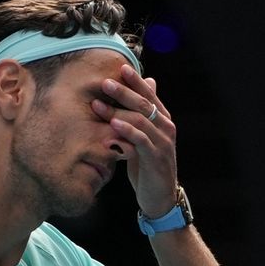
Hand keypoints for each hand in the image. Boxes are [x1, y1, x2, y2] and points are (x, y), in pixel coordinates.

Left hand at [91, 64, 177, 217]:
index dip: (135, 81)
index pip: (149, 95)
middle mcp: (166, 128)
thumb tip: (146, 86)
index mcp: (163, 120)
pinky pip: (141, 140)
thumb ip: (142, 116)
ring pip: (140, 120)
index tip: (119, 68)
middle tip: (104, 83)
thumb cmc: (148, 166)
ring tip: (99, 105)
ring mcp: (163, 143)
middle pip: (144, 104)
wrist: (159, 197)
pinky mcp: (156, 158)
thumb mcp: (144, 139)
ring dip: (118, 112)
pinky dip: (127, 131)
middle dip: (123, 92)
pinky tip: (113, 125)